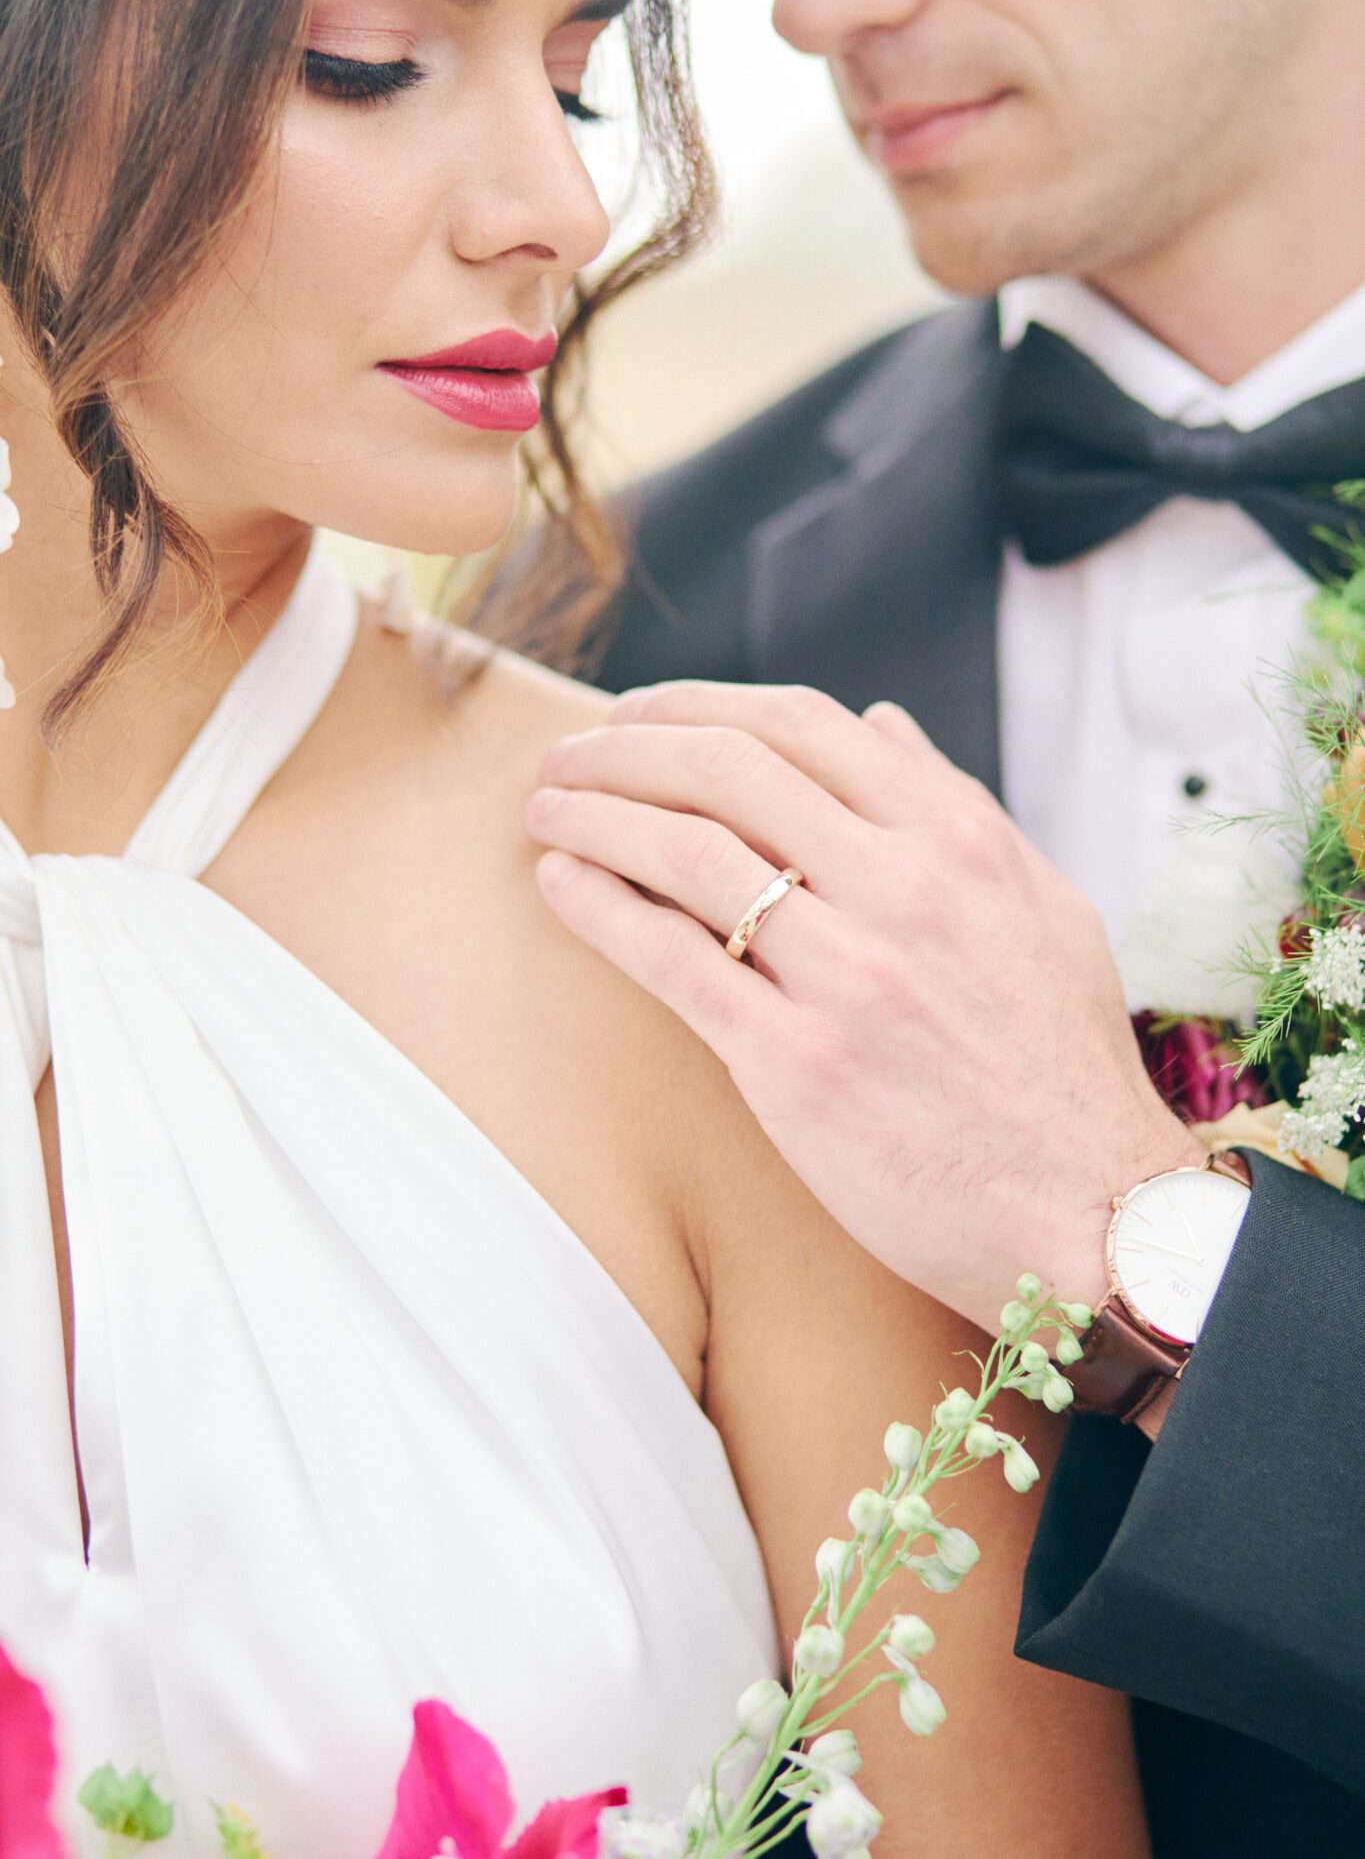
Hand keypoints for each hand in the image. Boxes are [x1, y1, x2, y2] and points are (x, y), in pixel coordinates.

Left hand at [526, 681, 1199, 1336]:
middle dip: (625, 747)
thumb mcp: (1043, 907)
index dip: (700, 705)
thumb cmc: (1064, 1068)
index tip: (640, 714)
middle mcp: (903, 889)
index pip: (804, 726)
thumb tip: (881, 724)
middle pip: (726, 770)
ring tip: (545, 810)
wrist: (1089, 1216)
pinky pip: (671, 960)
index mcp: (960, 841)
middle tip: (567, 754)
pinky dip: (601, 908)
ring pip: (686, 852)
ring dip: (595, 815)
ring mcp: (847, 975)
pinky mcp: (796, 1065)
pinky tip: (558, 885)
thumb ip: (958, 806)